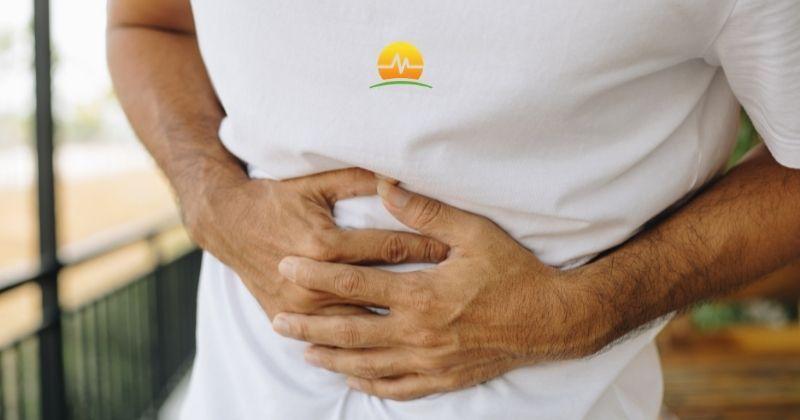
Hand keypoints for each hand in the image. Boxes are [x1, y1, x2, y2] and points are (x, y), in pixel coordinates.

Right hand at [185, 168, 449, 318]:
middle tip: (456, 289)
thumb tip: (400, 174)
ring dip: (395, 322)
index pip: (392, 247)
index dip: (428, 247)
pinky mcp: (288, 317)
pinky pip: (331, 336)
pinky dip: (360, 338)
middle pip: (382, 289)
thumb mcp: (316, 183)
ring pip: (361, 321)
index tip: (457, 250)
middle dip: (421, 289)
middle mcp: (314, 280)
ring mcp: (300, 305)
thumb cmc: (276, 199)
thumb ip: (359, 179)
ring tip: (432, 320)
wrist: (227, 223)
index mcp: (325, 244)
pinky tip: (389, 341)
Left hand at [271, 180, 608, 399]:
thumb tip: (385, 185)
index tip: (288, 266)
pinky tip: (352, 378)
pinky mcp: (444, 378)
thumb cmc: (514, 273)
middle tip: (278, 320)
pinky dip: (371, 384)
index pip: (356, 284)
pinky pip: (398, 388)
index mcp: (422, 295)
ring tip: (303, 350)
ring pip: (367, 364)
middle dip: (310, 325)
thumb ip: (425, 211)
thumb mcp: (474, 232)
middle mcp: (419, 333)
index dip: (318, 274)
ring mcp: (430, 361)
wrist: (551, 319)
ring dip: (332, 357)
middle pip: (350, 331)